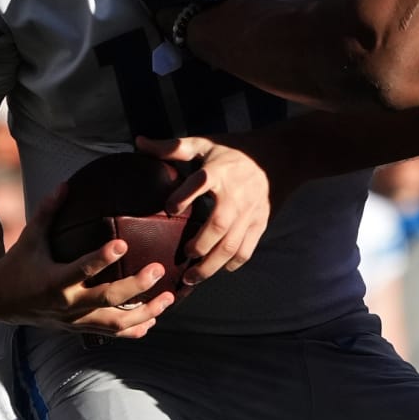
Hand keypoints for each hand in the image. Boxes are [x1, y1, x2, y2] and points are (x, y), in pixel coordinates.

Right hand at [0, 184, 174, 337]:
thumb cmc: (19, 262)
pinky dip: (133, 329)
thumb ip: (48, 211)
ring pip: (114, 322)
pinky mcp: (79, 328)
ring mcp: (75, 320)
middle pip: (106, 299)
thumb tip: (65, 184)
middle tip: (159, 269)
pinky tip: (153, 320)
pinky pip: (110, 333)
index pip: (80, 270)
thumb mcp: (30, 237)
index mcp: (53, 281)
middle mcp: (66, 304)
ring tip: (169, 297)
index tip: (123, 244)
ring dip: (144, 312)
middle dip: (135, 286)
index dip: (101, 259)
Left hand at [136, 134, 273, 282]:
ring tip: (192, 277)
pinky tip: (218, 269)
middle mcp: (235, 194)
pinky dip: (232, 263)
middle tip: (182, 255)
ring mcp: (249, 212)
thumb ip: (172, 147)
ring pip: (231, 246)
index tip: (168, 208)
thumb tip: (139, 142)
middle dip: (198, 246)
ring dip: (211, 265)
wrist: (279, 156)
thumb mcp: (206, 144)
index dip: (184, 196)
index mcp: (219, 171)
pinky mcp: (260, 223)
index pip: (201, 182)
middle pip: (217, 226)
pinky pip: (247, 249)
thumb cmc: (235, 151)